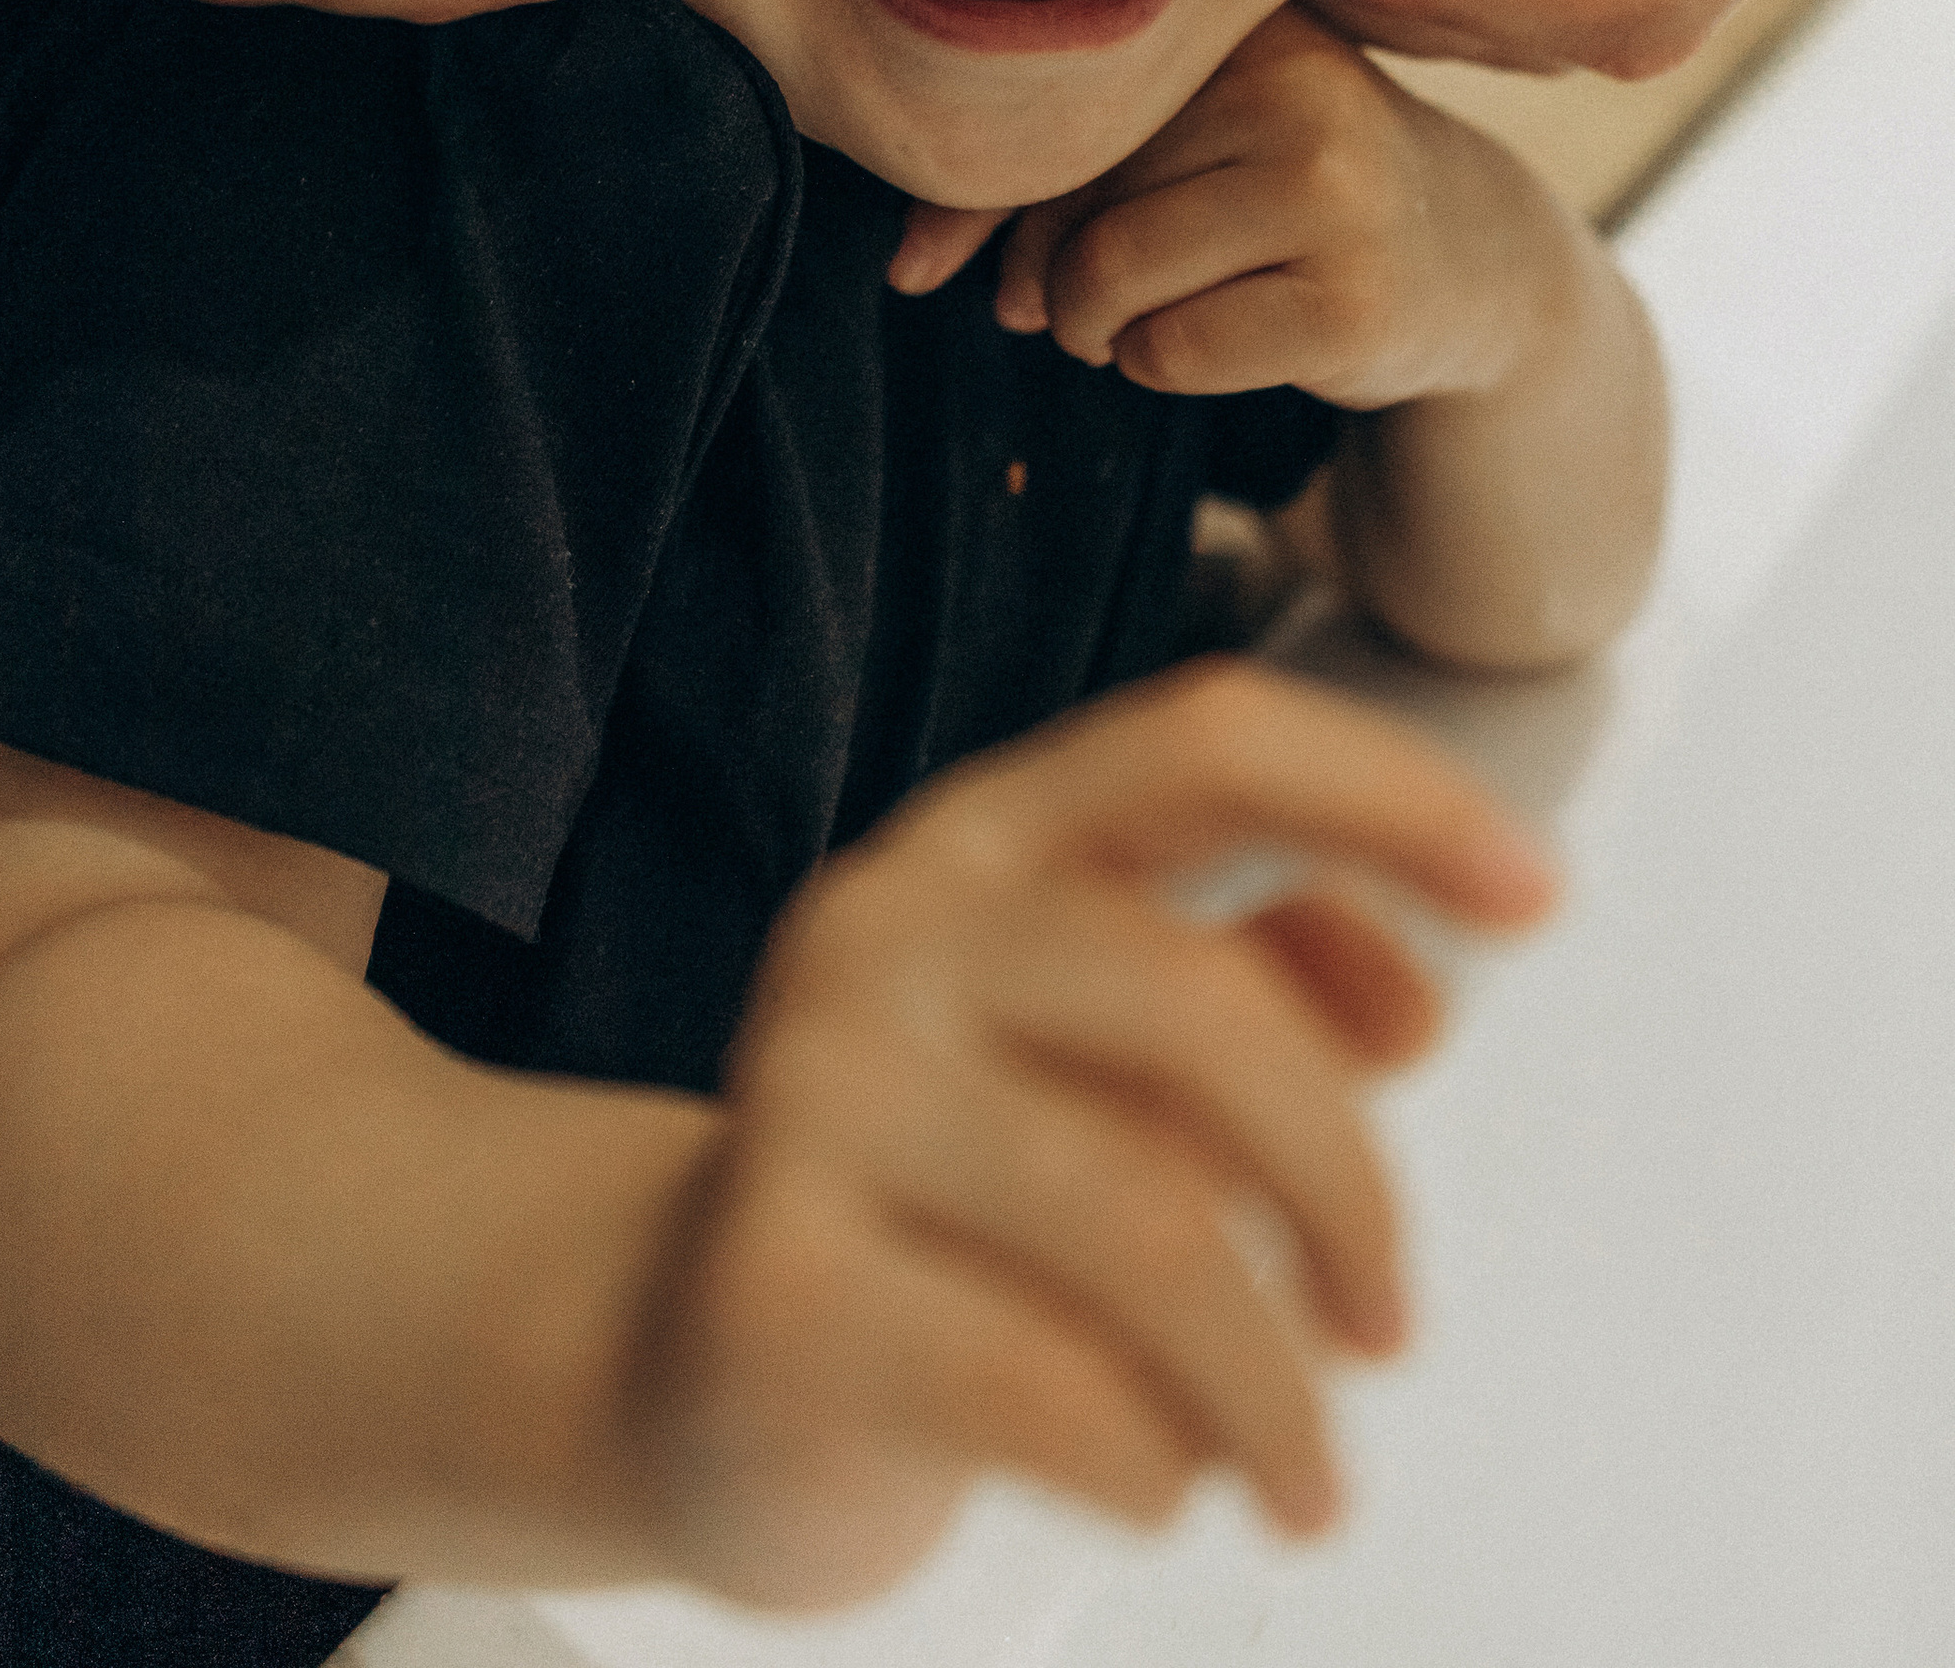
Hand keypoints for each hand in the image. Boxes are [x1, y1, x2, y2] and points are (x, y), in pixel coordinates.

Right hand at [631, 661, 1554, 1606]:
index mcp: (982, 843)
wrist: (684, 1359)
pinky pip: (1047, 1385)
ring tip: (1301, 1471)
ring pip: (1145, 1225)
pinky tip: (1156, 1481)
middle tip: (1392, 1328)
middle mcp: (884, 931)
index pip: (1203, 743)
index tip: (1538, 897)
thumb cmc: (942, 1205)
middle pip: (1199, 1006)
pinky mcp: (774, 1287)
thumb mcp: (1102, 1068)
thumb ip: (1254, 990)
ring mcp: (809, 1097)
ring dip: (1276, 1386)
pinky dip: (1156, 1461)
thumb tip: (1409, 987)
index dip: (1385, 797)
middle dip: (1351, 1190)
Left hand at [892, 7, 1545, 410]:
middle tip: (1073, 303)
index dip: (972, 198)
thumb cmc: (1285, 188)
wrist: (1472, 257)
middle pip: (1072, 198)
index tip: (926, 264)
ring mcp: (1331, 187)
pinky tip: (1213, 340)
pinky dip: (1160, 365)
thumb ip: (1046, 178)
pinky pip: (1171, 350)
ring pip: (1110, 278)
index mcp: (1235, 17)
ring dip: (1097, 329)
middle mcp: (1289, 80)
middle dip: (1046, 279)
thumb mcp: (1184, 138)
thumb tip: (912, 266)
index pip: (1054, 102)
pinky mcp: (1351, 298)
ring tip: (1139, 319)